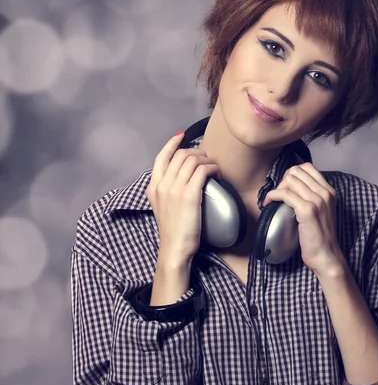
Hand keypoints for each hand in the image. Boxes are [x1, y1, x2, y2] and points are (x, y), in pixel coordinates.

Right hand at [146, 132, 220, 264]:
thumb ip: (166, 191)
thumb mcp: (162, 207)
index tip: (181, 135)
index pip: (161, 156)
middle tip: (206, 160)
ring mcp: (174, 189)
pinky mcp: (189, 195)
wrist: (174, 249)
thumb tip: (180, 177)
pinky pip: (203, 170)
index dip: (172, 143)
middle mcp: (162, 185)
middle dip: (197, 152)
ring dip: (207, 160)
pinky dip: (213, 168)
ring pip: (193, 160)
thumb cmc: (173, 231)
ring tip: (214, 169)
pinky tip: (217, 174)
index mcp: (153, 187)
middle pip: (181, 154)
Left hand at [262, 163, 344, 276]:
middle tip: (278, 195)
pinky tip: (269, 203)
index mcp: (329, 191)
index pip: (307, 167)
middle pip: (297, 171)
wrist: (326, 256)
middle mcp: (325, 192)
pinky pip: (285, 194)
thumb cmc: (320, 237)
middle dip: (283, 180)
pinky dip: (273, 196)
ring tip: (273, 200)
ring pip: (290, 180)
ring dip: (277, 188)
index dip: (292, 174)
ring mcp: (317, 200)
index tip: (285, 187)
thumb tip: (293, 188)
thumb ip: (313, 197)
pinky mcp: (308, 210)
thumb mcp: (321, 212)